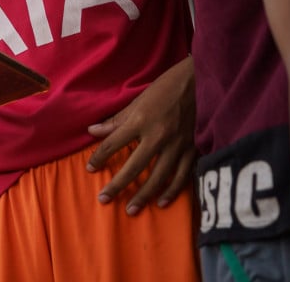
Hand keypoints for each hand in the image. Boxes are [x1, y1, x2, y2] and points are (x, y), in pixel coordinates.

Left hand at [87, 55, 195, 213]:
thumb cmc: (165, 88)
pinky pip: (182, 176)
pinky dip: (172, 190)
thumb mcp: (138, 100)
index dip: (99, 157)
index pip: (113, 143)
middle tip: (103, 199)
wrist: (199, 81)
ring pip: (158, 177)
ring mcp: (177, 144)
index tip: (90, 169)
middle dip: (117, 185)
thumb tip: (92, 131)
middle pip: (133, 166)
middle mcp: (158, 135)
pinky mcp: (192, 149)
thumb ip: (116, 120)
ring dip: (143, 195)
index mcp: (141, 119)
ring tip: (131, 209)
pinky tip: (161, 202)